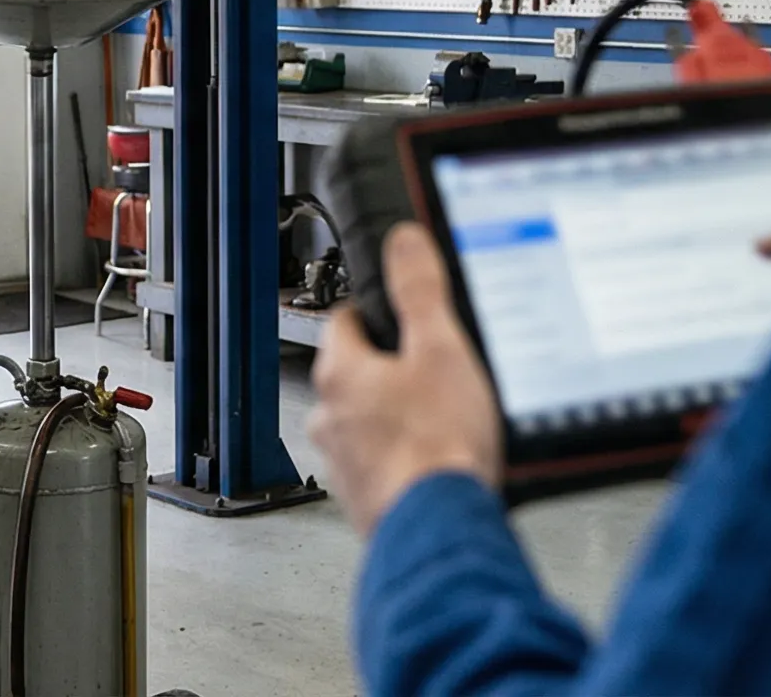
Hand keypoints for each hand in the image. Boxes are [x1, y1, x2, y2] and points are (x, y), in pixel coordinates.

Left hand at [310, 222, 503, 536]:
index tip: (396, 310)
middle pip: (355, 374)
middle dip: (389, 368)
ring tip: (438, 418)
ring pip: (365, 422)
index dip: (374, 310)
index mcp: (340, 372)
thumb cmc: (436, 446)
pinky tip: (436, 460)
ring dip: (394, 418)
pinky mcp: (366, 499)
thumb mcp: (440, 347)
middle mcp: (330, 418)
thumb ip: (419, 288)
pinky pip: (381, 464)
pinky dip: (403, 458)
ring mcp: (344, 463)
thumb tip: (403, 240)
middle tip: (430, 367)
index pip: (343, 320)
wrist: (440, 528)